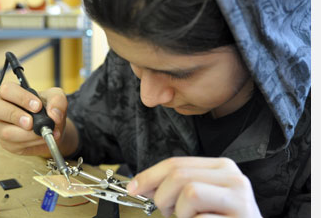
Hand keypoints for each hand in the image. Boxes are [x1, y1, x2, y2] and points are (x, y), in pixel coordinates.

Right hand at [0, 82, 68, 156]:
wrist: (52, 127)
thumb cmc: (49, 108)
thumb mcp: (57, 99)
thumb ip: (58, 101)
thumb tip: (54, 114)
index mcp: (9, 93)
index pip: (7, 90)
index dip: (21, 98)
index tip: (38, 106)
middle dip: (14, 115)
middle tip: (31, 122)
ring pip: (5, 132)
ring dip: (28, 134)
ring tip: (44, 132)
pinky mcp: (6, 143)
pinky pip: (15, 145)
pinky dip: (32, 143)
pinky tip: (42, 139)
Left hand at [126, 157, 261, 217]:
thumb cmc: (221, 217)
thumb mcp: (201, 195)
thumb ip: (177, 184)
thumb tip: (142, 184)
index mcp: (222, 167)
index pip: (177, 163)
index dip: (150, 175)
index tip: (135, 188)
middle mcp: (233, 177)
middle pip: (180, 175)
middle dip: (163, 196)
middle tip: (167, 211)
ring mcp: (239, 199)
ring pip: (190, 194)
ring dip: (181, 213)